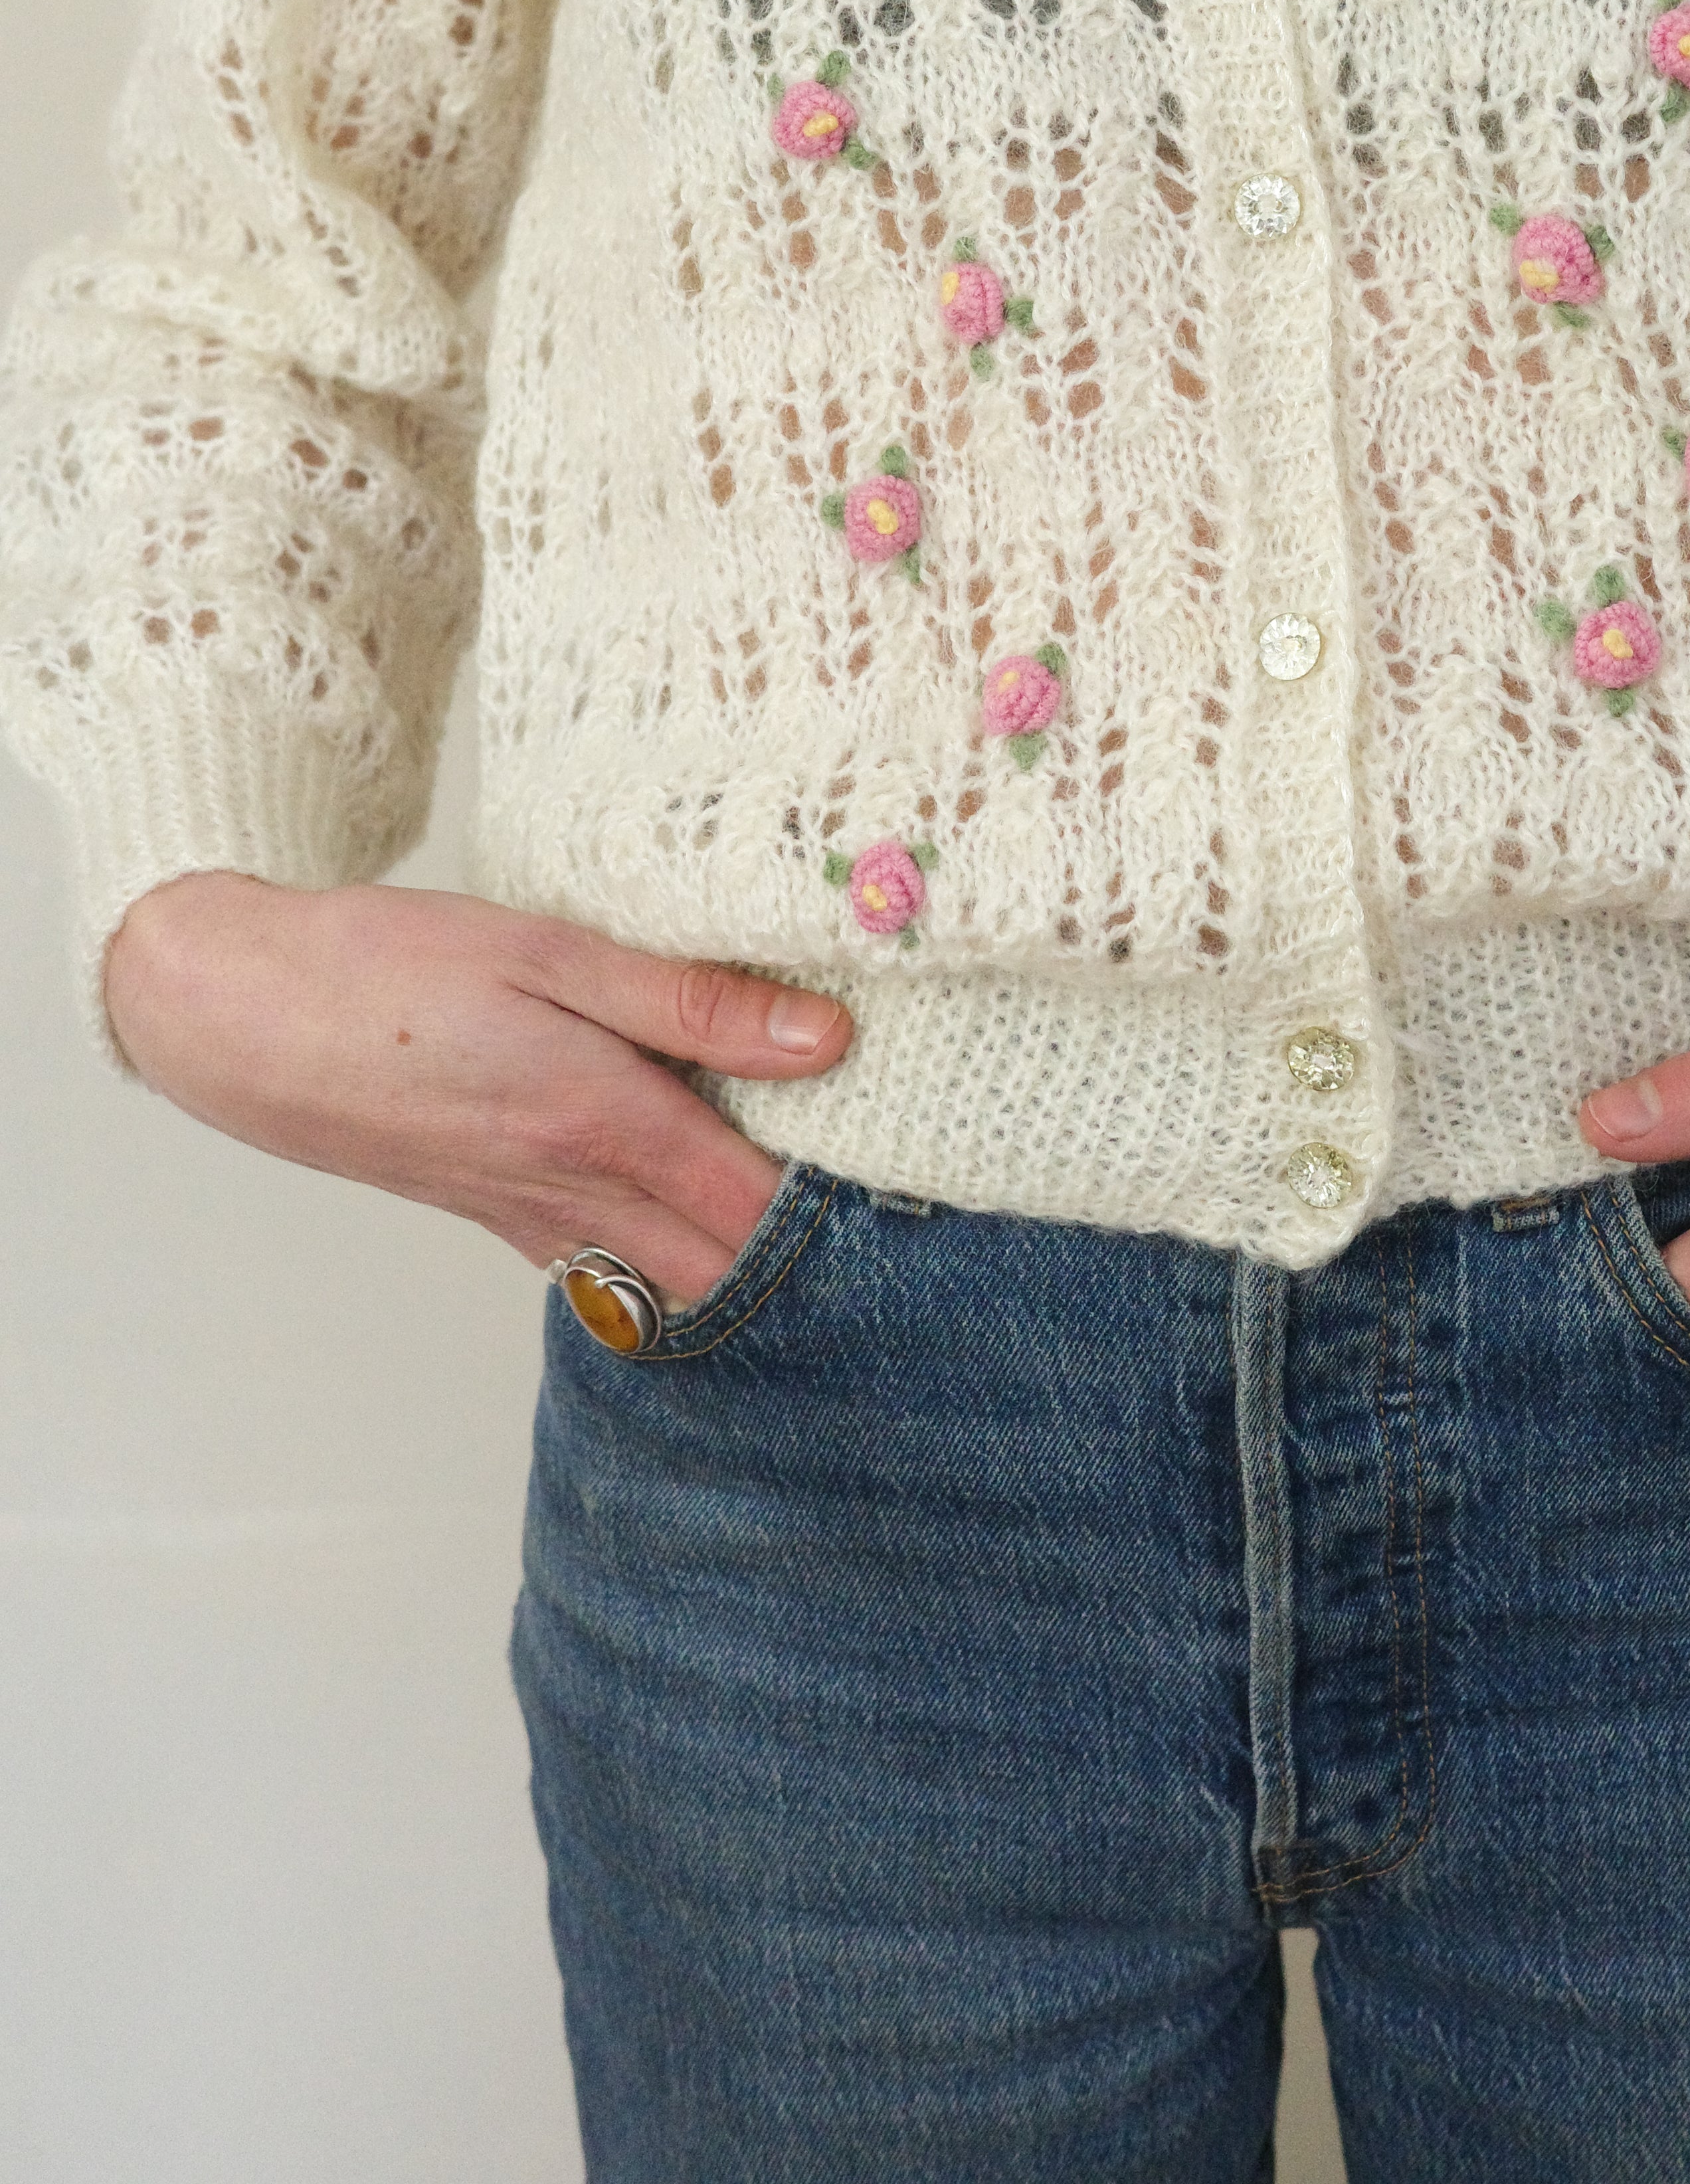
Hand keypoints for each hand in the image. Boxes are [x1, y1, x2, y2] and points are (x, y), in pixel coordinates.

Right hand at [104, 871, 856, 1305]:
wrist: (241, 1017)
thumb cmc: (389, 965)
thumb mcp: (553, 950)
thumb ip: (692, 1001)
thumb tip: (824, 1037)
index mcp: (601, 1120)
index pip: (758, 1204)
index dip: (840, 1202)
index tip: (910, 1174)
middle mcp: (571, 1191)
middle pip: (722, 1265)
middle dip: (800, 1249)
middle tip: (875, 1194)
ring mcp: (524, 1214)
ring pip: (662, 1277)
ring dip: (731, 1255)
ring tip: (799, 1197)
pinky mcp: (487, 1213)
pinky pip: (597, 1261)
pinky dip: (655, 1250)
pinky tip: (682, 1204)